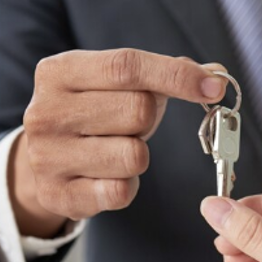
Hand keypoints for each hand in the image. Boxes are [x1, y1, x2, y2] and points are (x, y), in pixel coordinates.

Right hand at [15, 49, 227, 236]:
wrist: (44, 159)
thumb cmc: (96, 114)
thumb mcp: (120, 85)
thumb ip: (167, 74)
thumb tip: (217, 74)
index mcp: (60, 71)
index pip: (127, 66)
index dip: (176, 75)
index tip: (214, 88)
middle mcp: (45, 111)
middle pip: (137, 110)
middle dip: (149, 120)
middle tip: (131, 125)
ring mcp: (46, 155)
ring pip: (134, 155)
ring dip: (139, 155)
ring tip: (116, 150)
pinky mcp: (57, 195)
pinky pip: (121, 192)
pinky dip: (127, 186)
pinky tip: (108, 177)